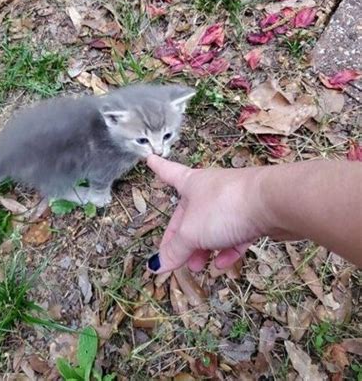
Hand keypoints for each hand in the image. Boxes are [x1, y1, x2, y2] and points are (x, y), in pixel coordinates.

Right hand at [146, 155, 265, 273]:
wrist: (274, 202)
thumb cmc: (224, 207)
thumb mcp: (191, 232)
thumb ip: (175, 249)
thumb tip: (156, 265)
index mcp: (191, 184)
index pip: (169, 173)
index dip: (158, 168)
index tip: (150, 158)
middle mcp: (210, 189)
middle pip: (190, 213)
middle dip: (182, 238)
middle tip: (177, 259)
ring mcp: (233, 201)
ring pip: (212, 226)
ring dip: (203, 248)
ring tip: (198, 266)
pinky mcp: (254, 215)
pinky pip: (235, 233)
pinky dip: (227, 249)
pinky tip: (223, 264)